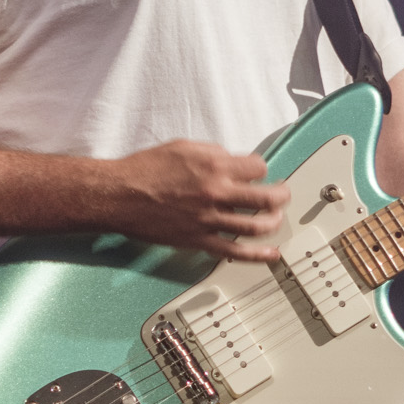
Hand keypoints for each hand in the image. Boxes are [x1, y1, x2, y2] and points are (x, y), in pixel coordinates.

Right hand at [102, 140, 290, 261]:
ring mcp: (209, 219)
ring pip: (256, 226)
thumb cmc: (145, 169)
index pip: (258, 167)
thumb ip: (212, 154)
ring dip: (273, 222)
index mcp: (214, 166)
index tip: (258, 172)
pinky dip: (257, 255)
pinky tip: (271, 255)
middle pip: (266, 197)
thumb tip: (231, 161)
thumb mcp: (183, 147)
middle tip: (283, 195)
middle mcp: (216, 192)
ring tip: (276, 219)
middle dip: (281, 195)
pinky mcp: (199, 240)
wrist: (119, 195)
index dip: (261, 168)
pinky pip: (234, 251)